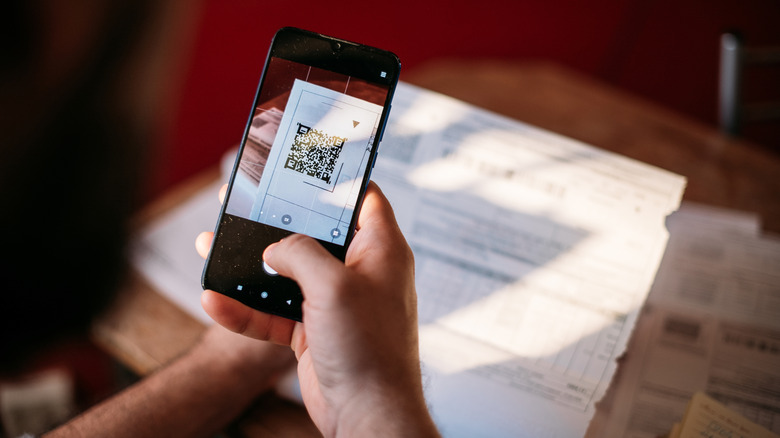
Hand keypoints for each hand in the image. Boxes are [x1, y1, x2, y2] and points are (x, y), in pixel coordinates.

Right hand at [196, 182, 437, 436]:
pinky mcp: (312, 331)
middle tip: (242, 205)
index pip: (363, 199)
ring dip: (249, 267)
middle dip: (274, 223)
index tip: (305, 166)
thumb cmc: (370, 350)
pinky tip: (214, 302)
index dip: (337, 180)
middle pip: (313, 234)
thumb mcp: (333, 286)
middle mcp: (359, 273)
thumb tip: (275, 247)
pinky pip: (273, 313)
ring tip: (212, 248)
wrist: (366, 415)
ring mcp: (334, 303)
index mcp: (380, 251)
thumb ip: (300, 253)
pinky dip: (245, 309)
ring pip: (286, 274)